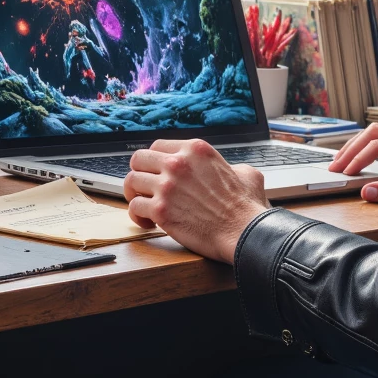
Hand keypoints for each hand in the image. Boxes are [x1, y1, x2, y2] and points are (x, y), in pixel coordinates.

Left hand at [123, 140, 269, 262]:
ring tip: (145, 206)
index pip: (158, 146)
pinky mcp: (161, 210)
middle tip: (144, 187)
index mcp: (196, 149)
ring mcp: (167, 186)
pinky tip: (148, 222)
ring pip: (131, 181)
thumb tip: (230, 171)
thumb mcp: (245, 173)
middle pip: (139, 159)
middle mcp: (178, 162)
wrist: (244, 231)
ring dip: (135, 194)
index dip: (154, 161)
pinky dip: (138, 216)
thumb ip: (230, 166)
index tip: (156, 173)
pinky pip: (134, 206)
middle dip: (139, 173)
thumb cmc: (246, 207)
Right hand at [329, 124, 377, 209]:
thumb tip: (368, 192)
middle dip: (351, 148)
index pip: (376, 146)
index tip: (344, 173)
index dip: (357, 160)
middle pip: (373, 132)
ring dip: (360, 145)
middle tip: (336, 165)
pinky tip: (364, 155)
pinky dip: (372, 145)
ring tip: (344, 160)